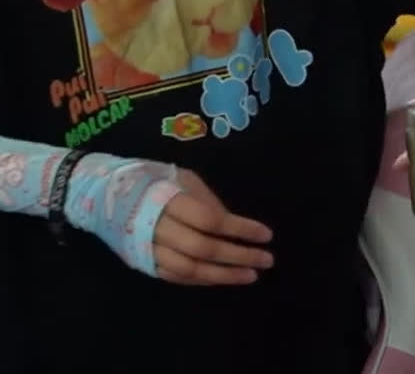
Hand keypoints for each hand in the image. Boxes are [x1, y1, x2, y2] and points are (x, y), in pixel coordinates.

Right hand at [154, 169, 273, 285]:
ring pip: (191, 269)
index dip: (240, 228)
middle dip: (238, 256)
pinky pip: (178, 277)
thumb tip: (231, 223)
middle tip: (267, 260)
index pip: (210, 219)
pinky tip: (224, 278)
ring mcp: (150, 250)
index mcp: (169, 201)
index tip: (267, 234)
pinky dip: (204, 279)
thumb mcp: (182, 178)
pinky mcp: (145, 265)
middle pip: (204, 248)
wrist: (105, 197)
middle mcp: (158, 228)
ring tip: (252, 275)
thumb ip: (206, 200)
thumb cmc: (152, 181)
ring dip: (225, 276)